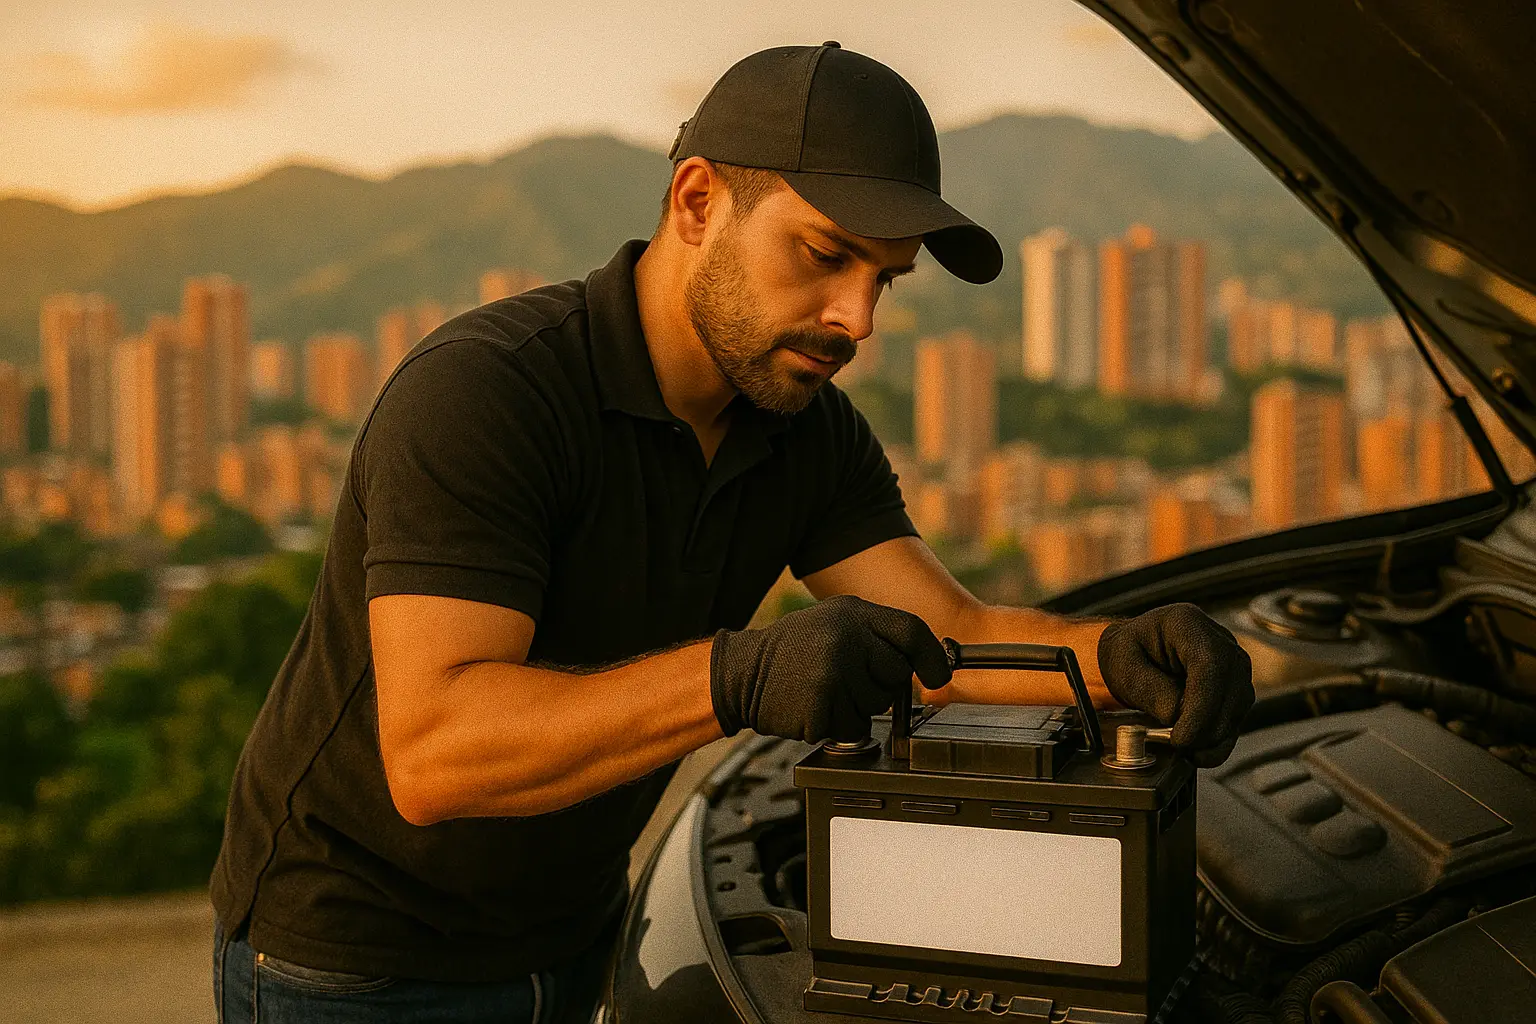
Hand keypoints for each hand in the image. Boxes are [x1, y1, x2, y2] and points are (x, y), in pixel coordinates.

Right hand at [710, 595, 952, 742]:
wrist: (741, 672)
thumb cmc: (792, 652)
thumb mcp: (833, 623)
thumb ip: (875, 635)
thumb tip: (924, 663)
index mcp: (852, 613)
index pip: (912, 631)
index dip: (932, 657)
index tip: (938, 676)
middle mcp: (846, 637)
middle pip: (898, 675)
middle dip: (882, 686)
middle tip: (847, 680)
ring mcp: (834, 671)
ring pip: (877, 707)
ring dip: (857, 708)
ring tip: (825, 691)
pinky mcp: (822, 704)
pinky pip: (854, 728)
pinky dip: (838, 725)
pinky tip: (814, 707)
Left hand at [1097, 603, 1253, 766]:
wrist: (1135, 653)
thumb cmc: (1127, 654)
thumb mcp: (1124, 667)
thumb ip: (1150, 690)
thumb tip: (1177, 716)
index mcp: (1187, 624)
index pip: (1210, 665)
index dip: (1201, 706)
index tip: (1182, 737)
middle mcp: (1219, 640)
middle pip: (1231, 687)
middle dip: (1207, 727)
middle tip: (1179, 747)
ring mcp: (1232, 663)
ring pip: (1238, 705)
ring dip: (1214, 736)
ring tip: (1184, 750)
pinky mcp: (1236, 686)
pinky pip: (1236, 716)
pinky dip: (1220, 740)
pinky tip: (1200, 753)